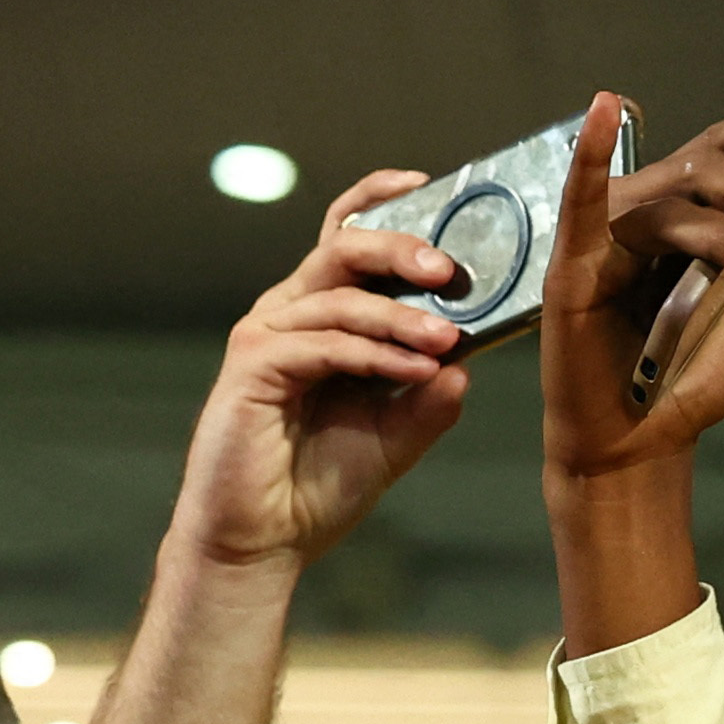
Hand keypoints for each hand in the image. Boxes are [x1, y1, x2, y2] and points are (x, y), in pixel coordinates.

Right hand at [165, 175, 475, 571]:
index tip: (424, 182)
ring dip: (400, 317)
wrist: (264, 541)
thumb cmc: (318, 485)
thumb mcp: (395, 438)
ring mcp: (267, 337)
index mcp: (322, 318)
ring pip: (338, 299)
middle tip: (450, 270)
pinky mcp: (254, 369)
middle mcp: (289, 314)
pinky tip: (417, 370)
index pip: (345, 239)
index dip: (378, 201)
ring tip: (448, 340)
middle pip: (341, 249)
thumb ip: (429, 398)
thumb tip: (469, 363)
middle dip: (400, 250)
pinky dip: (375, 354)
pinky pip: (323, 345)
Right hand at [543, 98, 723, 488]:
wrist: (649, 441)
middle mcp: (647, 210)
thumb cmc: (692, 373)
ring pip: (672, 203)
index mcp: (689, 211)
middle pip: (706, 167)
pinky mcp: (574, 267)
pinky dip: (590, 155)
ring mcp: (608, 236)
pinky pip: (581, 203)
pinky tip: (603, 110)